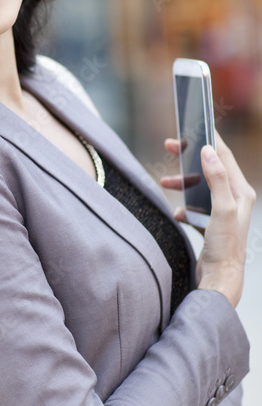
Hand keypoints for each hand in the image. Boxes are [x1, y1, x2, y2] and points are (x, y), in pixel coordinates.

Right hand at [160, 130, 255, 307]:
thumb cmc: (224, 249)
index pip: (224, 156)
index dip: (208, 139)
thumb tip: (208, 151)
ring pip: (199, 187)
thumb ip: (217, 179)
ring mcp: (222, 212)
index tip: (195, 125)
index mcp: (241, 192)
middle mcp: (234, 200)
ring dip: (182, 182)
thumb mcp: (222, 210)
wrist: (219, 281)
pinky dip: (183, 206)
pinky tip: (176, 212)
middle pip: (209, 168)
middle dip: (189, 157)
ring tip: (165, 181)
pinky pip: (194, 207)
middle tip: (169, 145)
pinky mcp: (211, 225)